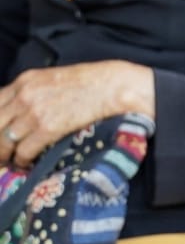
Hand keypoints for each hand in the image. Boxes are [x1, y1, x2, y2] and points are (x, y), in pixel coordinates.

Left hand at [0, 61, 154, 166]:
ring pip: (4, 141)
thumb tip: (18, 113)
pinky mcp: (48, 128)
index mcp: (25, 81)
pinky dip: (22, 160)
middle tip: (2, 153)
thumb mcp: (53, 80)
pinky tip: (27, 163)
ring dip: (6, 155)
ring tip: (11, 161)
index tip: (1, 135)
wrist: (114, 86)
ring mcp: (35, 112)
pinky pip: (23, 151)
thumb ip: (32, 92)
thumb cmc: (90, 82)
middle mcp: (24, 95)